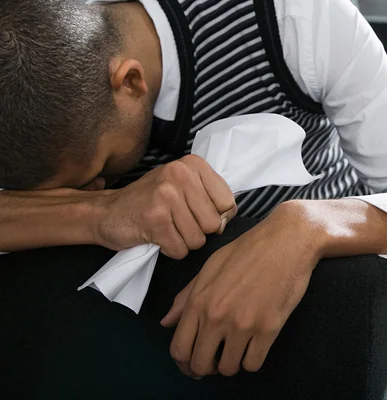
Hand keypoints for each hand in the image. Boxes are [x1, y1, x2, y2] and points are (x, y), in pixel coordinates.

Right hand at [93, 155, 236, 258]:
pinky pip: (180, 249)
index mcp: (193, 164)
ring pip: (198, 239)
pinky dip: (170, 250)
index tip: (197, 213)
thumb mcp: (184, 187)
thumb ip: (211, 197)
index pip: (228, 202)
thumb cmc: (151, 201)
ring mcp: (166, 195)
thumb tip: (229, 217)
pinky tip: (158, 237)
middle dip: (198, 231)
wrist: (107, 212)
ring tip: (167, 228)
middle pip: (214, 224)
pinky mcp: (155, 218)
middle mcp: (181, 175)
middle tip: (177, 222)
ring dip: (183, 242)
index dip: (216, 216)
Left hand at [160, 202, 323, 377]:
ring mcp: (242, 324)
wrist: (287, 241)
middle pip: (200, 365)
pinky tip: (255, 346)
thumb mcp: (210, 267)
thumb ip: (186, 297)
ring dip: (231, 364)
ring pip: (228, 368)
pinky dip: (252, 360)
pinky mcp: (268, 328)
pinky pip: (253, 364)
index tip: (193, 362)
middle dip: (206, 368)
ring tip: (237, 350)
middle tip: (216, 360)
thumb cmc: (249, 249)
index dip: (184, 362)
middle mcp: (216, 316)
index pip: (179, 349)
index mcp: (199, 300)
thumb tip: (166, 322)